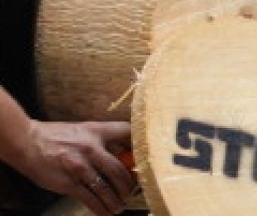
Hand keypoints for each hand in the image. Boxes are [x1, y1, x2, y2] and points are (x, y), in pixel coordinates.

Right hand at [13, 120, 134, 215]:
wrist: (27, 142)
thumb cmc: (57, 136)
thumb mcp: (84, 130)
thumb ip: (103, 140)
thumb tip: (124, 153)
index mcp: (97, 131)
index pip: (127, 132)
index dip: (141, 143)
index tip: (148, 156)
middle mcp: (91, 149)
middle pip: (121, 170)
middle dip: (129, 185)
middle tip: (133, 192)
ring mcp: (80, 167)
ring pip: (107, 188)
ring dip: (118, 200)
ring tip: (121, 205)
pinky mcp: (69, 183)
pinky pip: (90, 199)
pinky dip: (101, 208)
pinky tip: (107, 211)